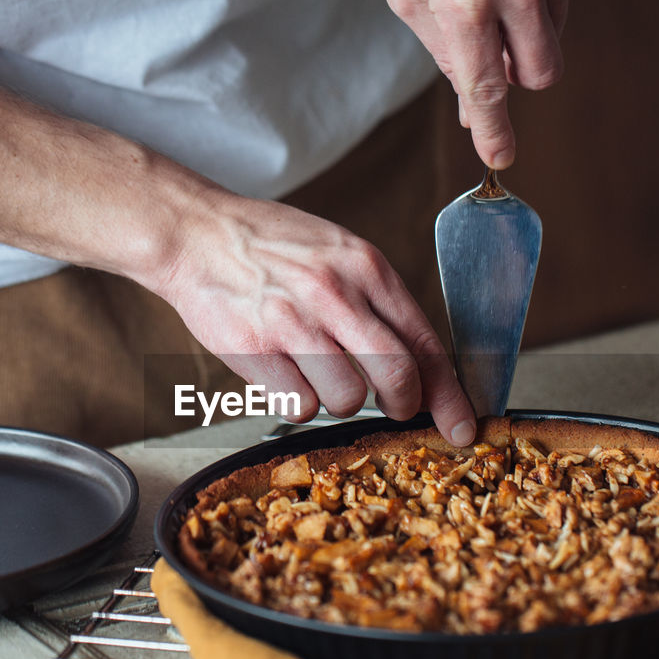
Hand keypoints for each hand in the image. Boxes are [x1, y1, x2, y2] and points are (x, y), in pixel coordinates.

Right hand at [157, 190, 476, 445]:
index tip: (462, 426)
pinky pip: (299, 406)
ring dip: (339, 401)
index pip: (425, 342)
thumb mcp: (339, 253)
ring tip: (315, 371)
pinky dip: (297, 403)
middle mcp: (336, 294)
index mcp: (366, 268)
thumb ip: (377, 301)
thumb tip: (417, 363)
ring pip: (348, 399)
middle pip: (398, 375)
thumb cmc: (270, 247)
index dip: (449, 394)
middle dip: (404, 405)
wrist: (196, 233)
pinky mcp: (257, 350)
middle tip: (395, 409)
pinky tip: (283, 374)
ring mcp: (295, 323)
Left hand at [385, 0, 580, 168]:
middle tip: (494, 48)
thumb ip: (442, 51)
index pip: (486, 90)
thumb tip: (468, 109)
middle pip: (541, 72)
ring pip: (555, 36)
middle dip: (520, 72)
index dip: (494, 131)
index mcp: (465, 4)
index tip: (500, 156)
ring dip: (528, 28)